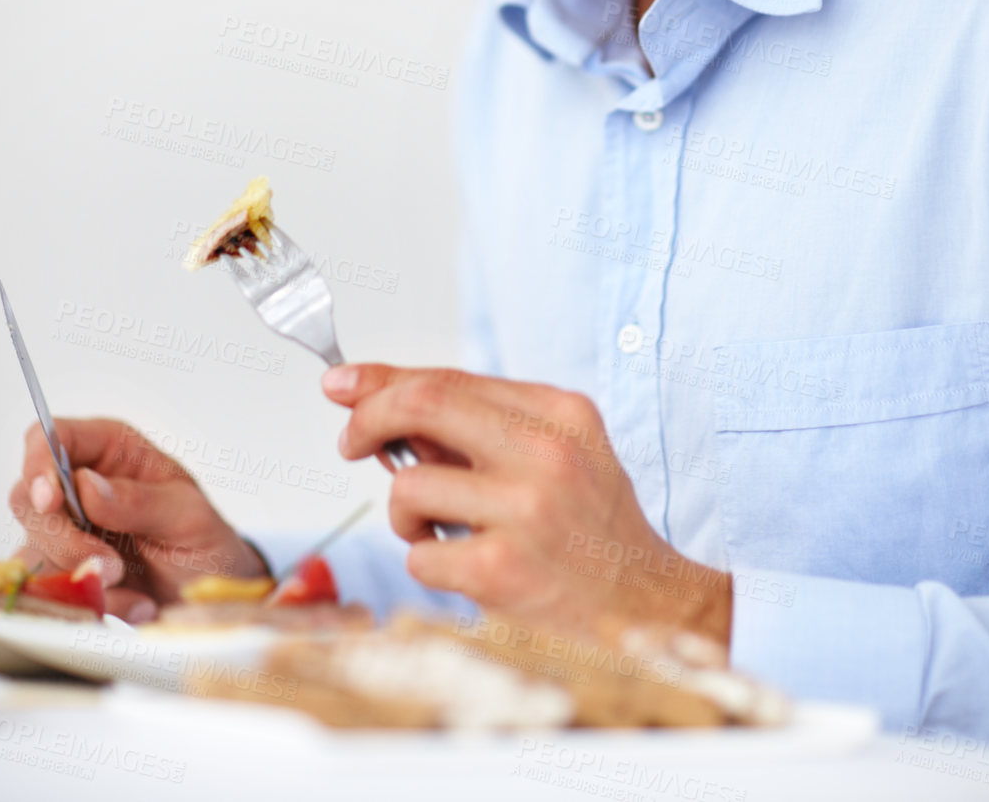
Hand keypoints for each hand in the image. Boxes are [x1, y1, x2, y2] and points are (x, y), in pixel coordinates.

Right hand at [8, 418, 269, 622]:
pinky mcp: (61, 571)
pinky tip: (132, 602)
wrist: (206, 595)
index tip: (51, 503)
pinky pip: (48, 590)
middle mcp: (81, 484)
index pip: (52, 436)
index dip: (40, 464)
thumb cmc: (204, 542)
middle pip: (28, 498)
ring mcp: (66, 530)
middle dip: (64, 540)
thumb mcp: (190, 518)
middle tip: (113, 566)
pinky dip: (88, 603)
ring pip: (32, 549)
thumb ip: (141, 501)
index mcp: (112, 449)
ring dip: (81, 578)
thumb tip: (87, 484)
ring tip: (132, 586)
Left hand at [323, 365, 731, 645]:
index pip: (449, 378)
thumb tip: (386, 407)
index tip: (343, 384)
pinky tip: (467, 569)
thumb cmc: (590, 530)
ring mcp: (525, 510)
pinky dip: (428, 563)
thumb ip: (485, 428)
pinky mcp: (501, 569)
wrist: (645, 609)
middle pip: (422, 405)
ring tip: (443, 531)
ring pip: (409, 486)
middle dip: (368, 419)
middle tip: (350, 442)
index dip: (383, 379)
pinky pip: (419, 554)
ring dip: (406, 513)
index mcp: (560, 411)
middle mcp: (546, 451)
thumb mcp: (559, 454)